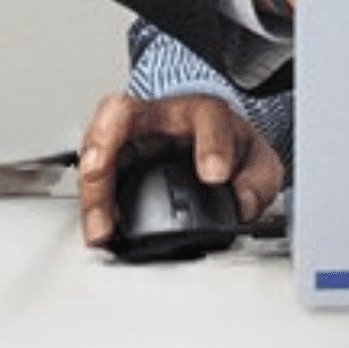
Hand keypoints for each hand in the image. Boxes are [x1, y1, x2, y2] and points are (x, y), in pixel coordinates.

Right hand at [77, 91, 282, 248]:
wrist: (204, 141)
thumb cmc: (225, 148)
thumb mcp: (256, 160)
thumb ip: (258, 181)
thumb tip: (242, 204)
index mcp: (203, 112)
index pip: (208, 117)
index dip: (211, 145)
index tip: (215, 175)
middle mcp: (158, 117)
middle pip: (122, 113)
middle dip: (108, 144)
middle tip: (104, 176)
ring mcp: (129, 138)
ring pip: (95, 143)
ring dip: (93, 187)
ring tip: (101, 229)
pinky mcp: (113, 162)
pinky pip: (92, 176)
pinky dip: (91, 207)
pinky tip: (99, 234)